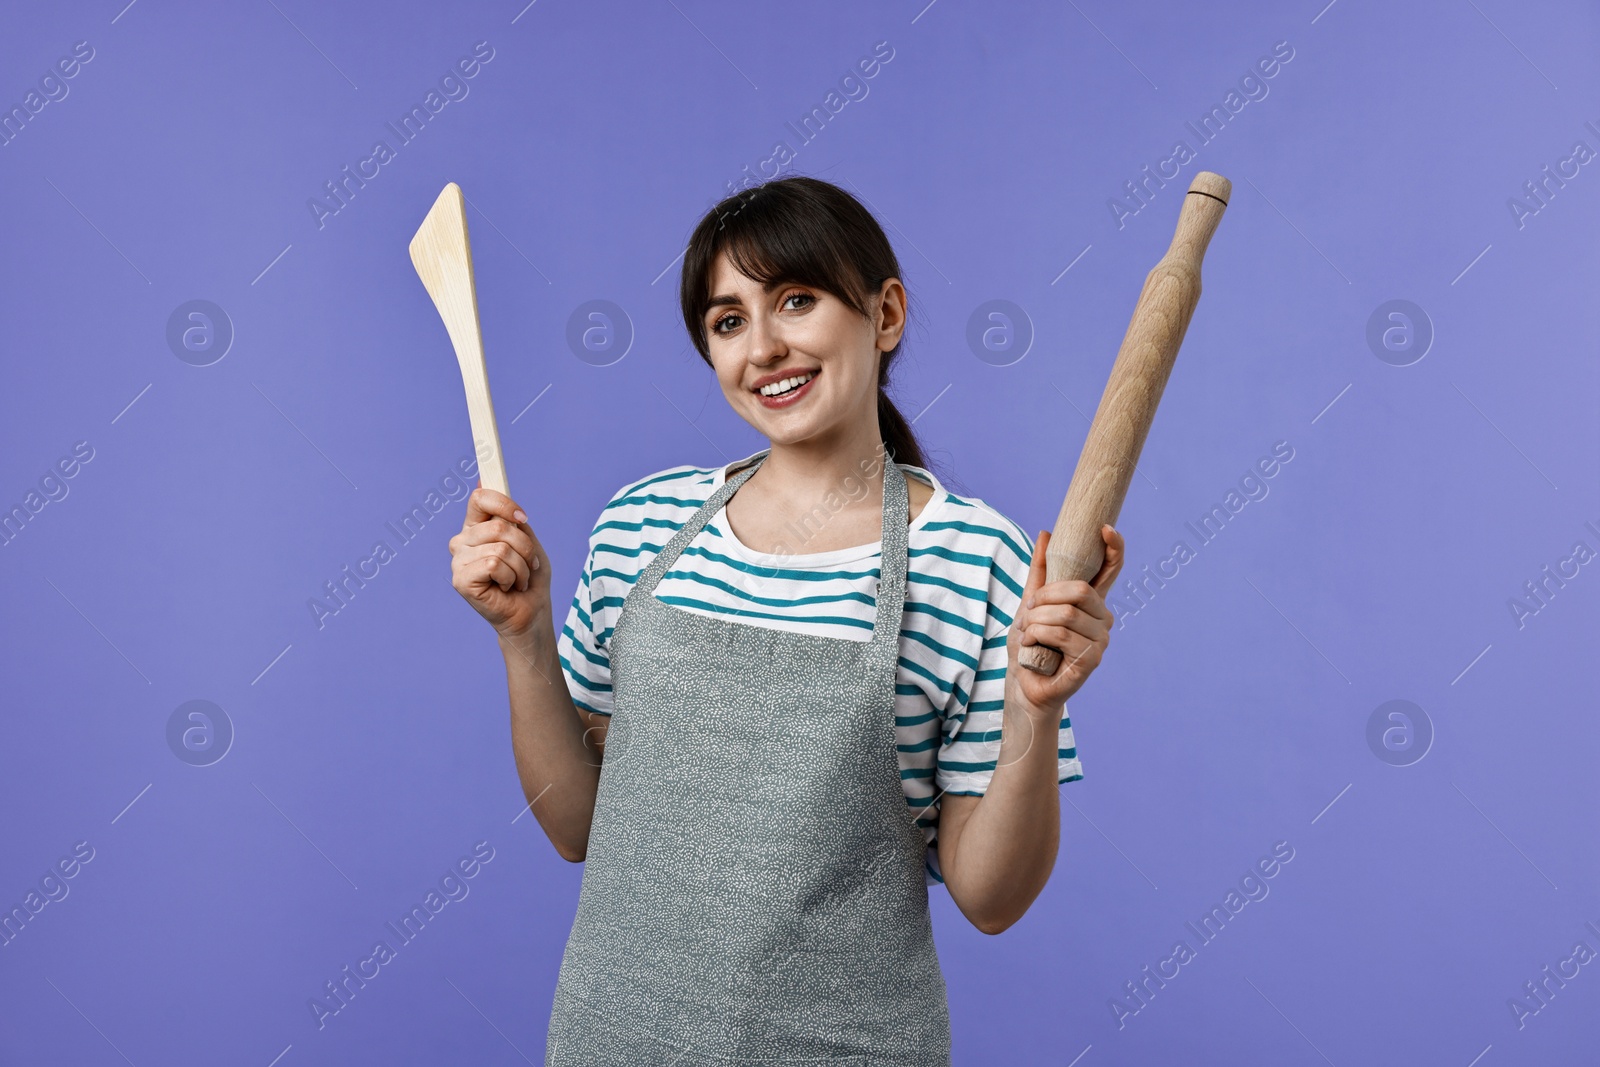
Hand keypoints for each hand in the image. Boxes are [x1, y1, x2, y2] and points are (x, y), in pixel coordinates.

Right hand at [448, 481, 552, 642]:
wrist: (532, 612)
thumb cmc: (530, 577)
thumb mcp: (527, 540)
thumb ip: (509, 516)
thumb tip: (483, 479)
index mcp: (476, 527)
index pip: (480, 498)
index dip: (503, 503)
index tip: (523, 518)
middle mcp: (463, 541)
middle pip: (499, 525)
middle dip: (525, 547)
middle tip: (528, 565)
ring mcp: (458, 561)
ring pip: (500, 547)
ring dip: (521, 567)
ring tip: (517, 579)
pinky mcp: (460, 580)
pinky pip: (494, 564)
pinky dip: (510, 577)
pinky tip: (506, 588)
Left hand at [1006, 525, 1124, 716]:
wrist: (1022, 684)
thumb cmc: (1029, 645)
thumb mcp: (1030, 602)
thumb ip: (1040, 571)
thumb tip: (1047, 533)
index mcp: (1091, 602)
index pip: (1111, 569)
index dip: (1114, 547)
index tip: (1105, 528)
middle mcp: (1102, 618)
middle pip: (1080, 590)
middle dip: (1045, 598)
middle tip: (1029, 611)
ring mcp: (1100, 640)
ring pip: (1067, 614)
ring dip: (1036, 621)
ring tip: (1028, 633)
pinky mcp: (1091, 660)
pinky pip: (1062, 635)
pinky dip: (1038, 636)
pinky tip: (1033, 645)